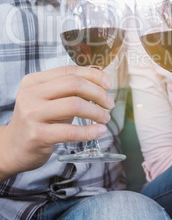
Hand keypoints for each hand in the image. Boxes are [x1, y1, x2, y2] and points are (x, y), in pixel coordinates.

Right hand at [0, 65, 113, 179]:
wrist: (13, 148)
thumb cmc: (37, 121)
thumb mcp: (49, 99)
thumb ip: (68, 89)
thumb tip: (100, 82)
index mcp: (34, 81)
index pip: (69, 70)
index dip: (93, 75)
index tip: (108, 84)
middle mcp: (31, 94)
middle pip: (74, 84)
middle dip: (98, 93)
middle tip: (109, 103)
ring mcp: (32, 114)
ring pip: (74, 105)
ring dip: (96, 112)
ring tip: (105, 118)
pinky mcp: (37, 135)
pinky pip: (70, 131)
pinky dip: (90, 131)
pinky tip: (99, 131)